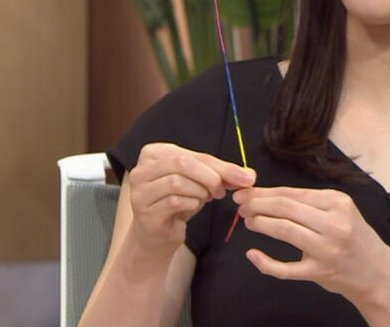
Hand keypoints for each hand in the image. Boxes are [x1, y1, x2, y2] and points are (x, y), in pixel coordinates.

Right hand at [126, 143, 255, 256]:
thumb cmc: (178, 202)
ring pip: (178, 183)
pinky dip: (191, 204)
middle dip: (210, 177)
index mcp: (153, 154)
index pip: (191, 154)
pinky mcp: (144, 212)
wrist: (158, 235)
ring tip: (206, 198)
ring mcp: (140, 192)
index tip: (244, 178)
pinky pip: (174, 202)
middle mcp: (141, 170)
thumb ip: (221, 174)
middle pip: (182, 164)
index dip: (219, 166)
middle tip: (222, 190)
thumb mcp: (199, 181)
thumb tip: (249, 176)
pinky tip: (194, 207)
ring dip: (200, 192)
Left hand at [232, 186, 389, 301]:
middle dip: (258, 204)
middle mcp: (334, 224)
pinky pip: (286, 268)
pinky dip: (266, 262)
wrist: (376, 271)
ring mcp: (327, 249)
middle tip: (241, 205)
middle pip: (286, 208)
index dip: (264, 192)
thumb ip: (310, 203)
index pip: (293, 193)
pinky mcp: (320, 272)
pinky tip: (253, 254)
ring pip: (285, 231)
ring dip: (261, 223)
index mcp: (338, 202)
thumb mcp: (340, 211)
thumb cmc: (353, 237)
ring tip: (248, 221)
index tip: (245, 193)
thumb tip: (268, 195)